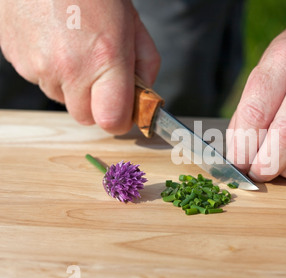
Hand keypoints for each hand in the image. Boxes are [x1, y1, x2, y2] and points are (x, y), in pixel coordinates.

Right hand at [0, 0, 159, 133]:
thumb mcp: (133, 25)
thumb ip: (145, 65)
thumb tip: (143, 94)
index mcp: (105, 58)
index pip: (112, 121)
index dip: (121, 119)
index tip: (125, 110)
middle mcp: (69, 68)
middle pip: (86, 117)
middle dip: (97, 103)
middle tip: (100, 72)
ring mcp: (37, 66)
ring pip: (62, 98)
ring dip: (72, 85)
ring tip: (75, 48)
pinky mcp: (16, 60)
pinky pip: (40, 80)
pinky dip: (50, 70)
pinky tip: (56, 42)